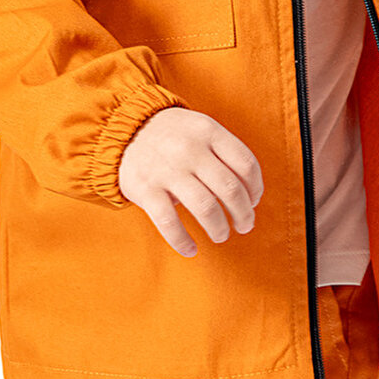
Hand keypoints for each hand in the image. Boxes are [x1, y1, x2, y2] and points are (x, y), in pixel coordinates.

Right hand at [117, 107, 263, 258]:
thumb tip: (249, 196)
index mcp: (209, 132)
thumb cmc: (173, 136)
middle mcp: (190, 149)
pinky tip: (191, 249)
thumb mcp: (200, 129)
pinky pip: (170, 223)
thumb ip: (223, 153)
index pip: (246, 165)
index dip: (256, 189)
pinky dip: (183, 241)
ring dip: (219, 228)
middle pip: (230, 190)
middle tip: (244, 226)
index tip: (253, 202)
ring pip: (206, 208)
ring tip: (221, 235)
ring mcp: (167, 169)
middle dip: (244, 215)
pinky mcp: (146, 189)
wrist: (122, 129)